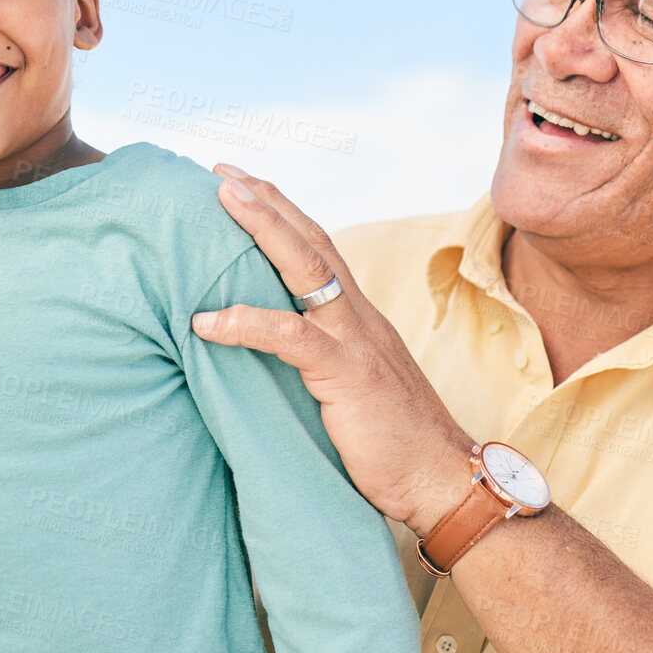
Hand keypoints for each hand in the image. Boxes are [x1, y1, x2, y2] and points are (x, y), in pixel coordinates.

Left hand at [189, 165, 475, 533]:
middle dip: (266, 199)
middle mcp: (359, 318)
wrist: (445, 483)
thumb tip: (270, 357)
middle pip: (311, 239)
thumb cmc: (393, 445)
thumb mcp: (351, 389)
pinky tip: (207, 321)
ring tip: (221, 197)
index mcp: (359, 319)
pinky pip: (292, 338)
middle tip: (221, 169)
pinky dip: (247, 323)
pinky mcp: (349, 375)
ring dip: (262, 228)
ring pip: (306, 268)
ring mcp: (357, 342)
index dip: (283, 214)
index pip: (319, 249)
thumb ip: (321, 363)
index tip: (244, 185)